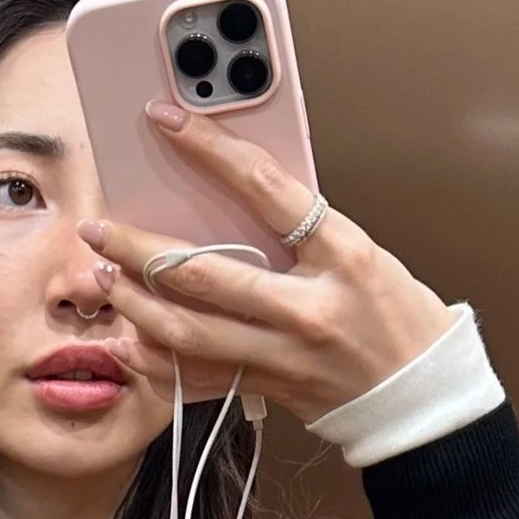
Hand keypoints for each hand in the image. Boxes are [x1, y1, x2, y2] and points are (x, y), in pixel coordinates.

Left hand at [77, 101, 457, 423]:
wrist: (418, 397)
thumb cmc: (396, 317)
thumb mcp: (361, 253)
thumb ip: (301, 228)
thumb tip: (232, 192)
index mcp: (341, 257)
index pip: (266, 189)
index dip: (210, 151)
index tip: (168, 121)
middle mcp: (306, 309)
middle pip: (204, 271)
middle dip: (138, 247)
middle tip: (99, 226)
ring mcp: (282, 356)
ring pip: (187, 330)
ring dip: (134, 302)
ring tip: (105, 277)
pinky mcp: (266, 388)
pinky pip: (195, 376)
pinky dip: (154, 358)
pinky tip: (127, 337)